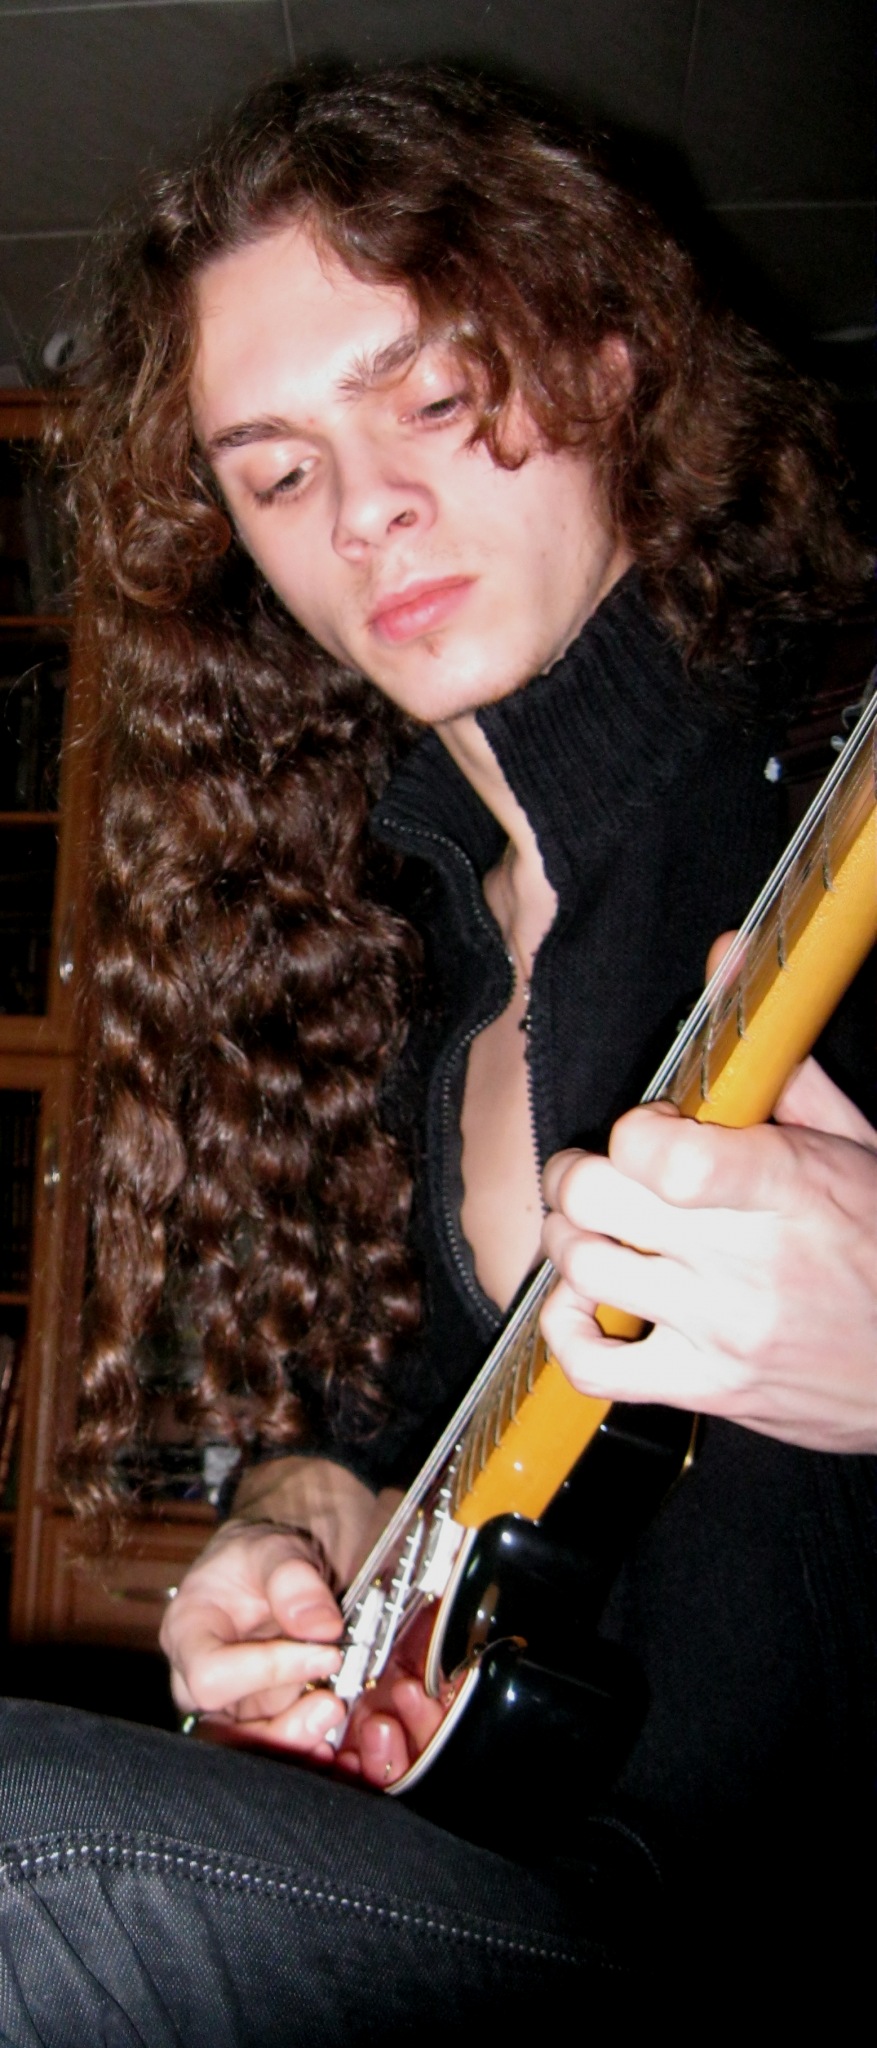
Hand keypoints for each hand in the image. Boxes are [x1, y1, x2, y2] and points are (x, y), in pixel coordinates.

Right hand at [161, 1514, 445, 1784]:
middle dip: (281, 1729)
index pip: (211, 1675)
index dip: (266, 1671)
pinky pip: (278, 1746)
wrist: (277, 1569)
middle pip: (224, 1732)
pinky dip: (309, 1747)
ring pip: (251, 1749)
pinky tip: (338, 1740)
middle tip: (334, 1704)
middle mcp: (199, 1679)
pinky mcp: (261, 1718)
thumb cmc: (261, 1556)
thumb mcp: (275, 1548)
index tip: (327, 1651)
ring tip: (337, 1714)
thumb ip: (293, 1580)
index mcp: (188, 1633)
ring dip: (298, 1742)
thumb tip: (321, 1628)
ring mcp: (230, 1705)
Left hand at [540, 1057, 876, 1451]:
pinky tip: (584, 1303)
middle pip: (598, 1201)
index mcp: (787, 1189)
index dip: (634, 1132)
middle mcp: (747, 1263)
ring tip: (590, 1230)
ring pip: (584, 1270)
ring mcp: (721, 1331)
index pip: (667, 1159)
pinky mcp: (707, 1386)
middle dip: (576, 1174)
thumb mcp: (861, 1152)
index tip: (648, 1130)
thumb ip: (796, 1089)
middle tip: (591, 1174)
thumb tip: (743, 1015)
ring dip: (568, 1239)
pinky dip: (564, 1328)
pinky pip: (595, 1367)